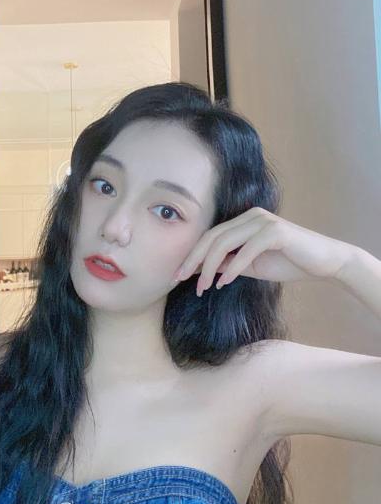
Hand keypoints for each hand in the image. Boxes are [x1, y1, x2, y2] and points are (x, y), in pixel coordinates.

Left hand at [170, 207, 356, 296]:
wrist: (325, 263)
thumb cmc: (288, 263)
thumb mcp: (251, 266)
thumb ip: (228, 264)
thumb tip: (202, 270)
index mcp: (244, 220)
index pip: (210, 236)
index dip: (192, 254)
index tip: (178, 274)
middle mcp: (251, 215)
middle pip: (212, 236)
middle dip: (194, 259)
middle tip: (179, 279)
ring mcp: (263, 221)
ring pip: (225, 242)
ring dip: (209, 267)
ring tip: (202, 287)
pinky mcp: (275, 231)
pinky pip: (246, 250)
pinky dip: (232, 267)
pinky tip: (224, 282)